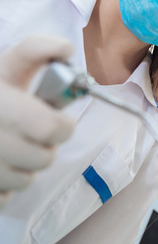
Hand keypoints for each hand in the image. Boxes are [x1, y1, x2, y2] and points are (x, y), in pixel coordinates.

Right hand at [0, 36, 75, 207]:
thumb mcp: (9, 63)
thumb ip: (37, 50)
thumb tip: (66, 48)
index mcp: (1, 100)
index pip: (49, 128)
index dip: (61, 128)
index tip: (59, 121)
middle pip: (43, 158)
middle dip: (47, 145)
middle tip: (38, 133)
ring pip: (26, 179)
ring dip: (27, 164)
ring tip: (14, 144)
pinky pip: (6, 196)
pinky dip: (7, 183)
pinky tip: (0, 162)